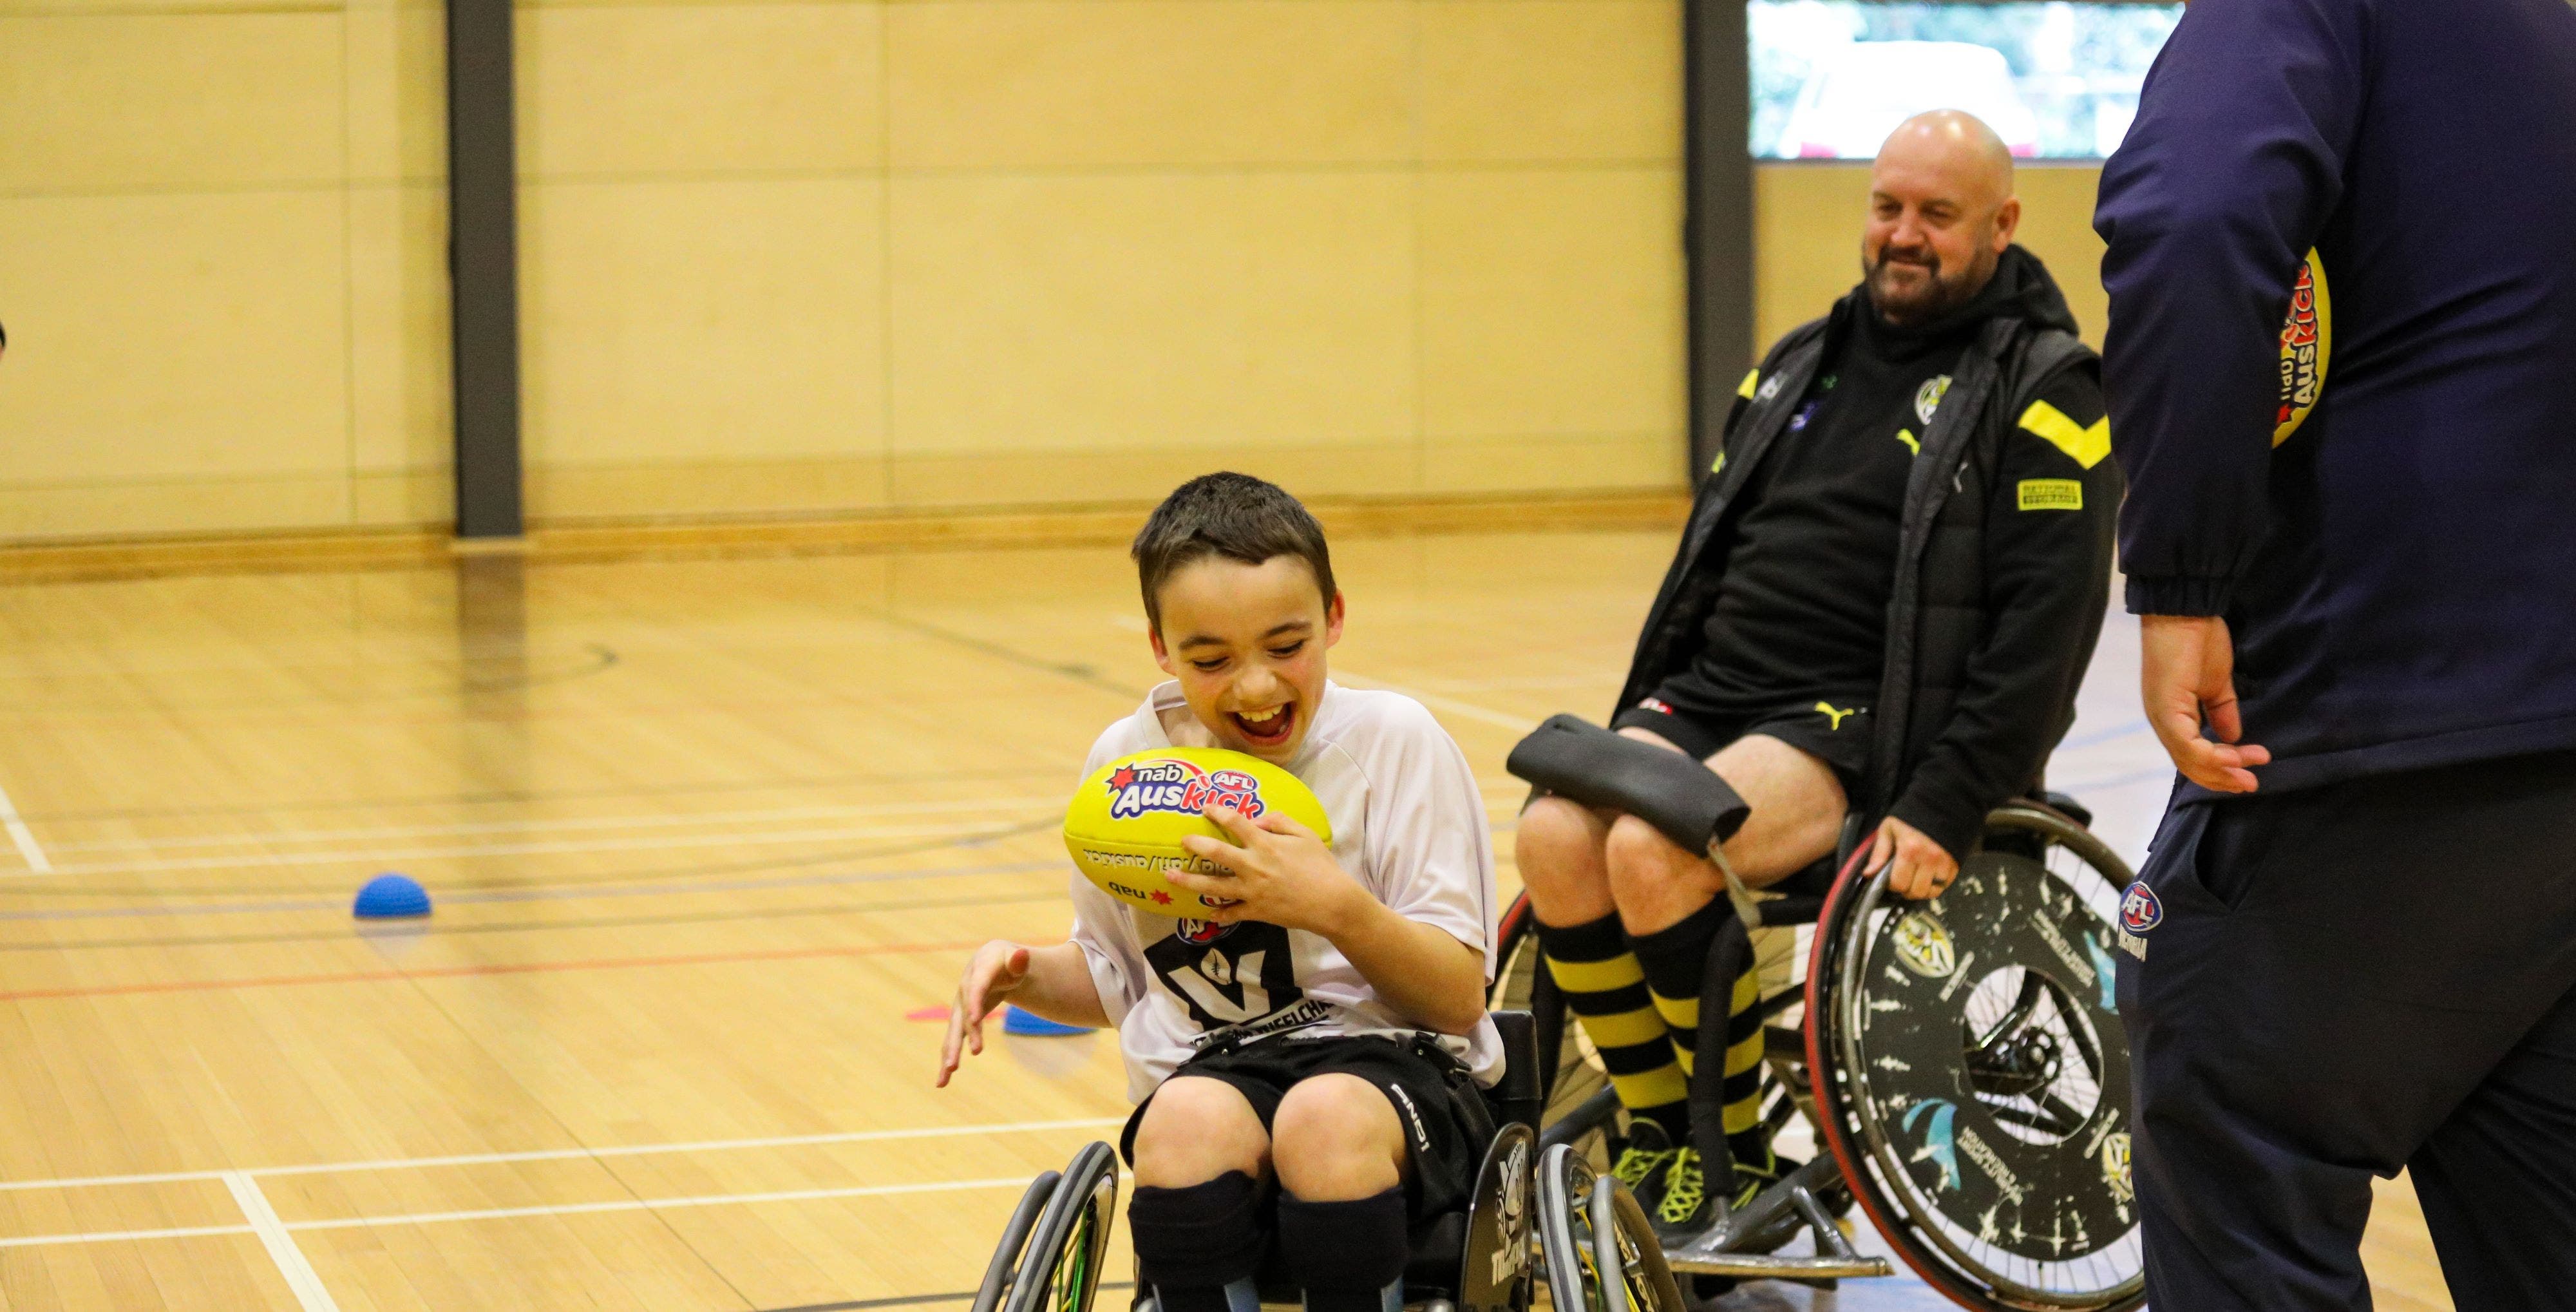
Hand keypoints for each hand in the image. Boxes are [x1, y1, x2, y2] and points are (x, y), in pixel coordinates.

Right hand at [936, 940, 1029, 1086]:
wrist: (995, 964)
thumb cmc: (1008, 962)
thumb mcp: (1016, 958)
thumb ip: (1019, 960)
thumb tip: (1023, 956)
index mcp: (978, 971)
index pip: (976, 988)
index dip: (974, 1003)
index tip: (974, 1020)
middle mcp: (965, 990)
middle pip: (962, 1013)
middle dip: (966, 1032)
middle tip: (975, 1051)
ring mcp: (961, 1006)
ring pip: (955, 1031)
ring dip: (952, 1051)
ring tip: (949, 1073)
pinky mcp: (962, 1022)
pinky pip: (954, 1041)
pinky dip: (948, 1060)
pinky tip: (942, 1082)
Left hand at [1170, 806, 1362, 933]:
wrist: (1331, 903)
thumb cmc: (1321, 866)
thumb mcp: (1305, 834)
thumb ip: (1279, 822)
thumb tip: (1256, 821)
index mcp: (1265, 844)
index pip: (1235, 822)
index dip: (1218, 812)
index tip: (1206, 807)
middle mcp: (1253, 866)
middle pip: (1216, 853)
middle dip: (1195, 844)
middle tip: (1182, 840)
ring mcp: (1251, 891)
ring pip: (1214, 886)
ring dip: (1190, 881)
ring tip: (1170, 877)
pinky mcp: (1255, 911)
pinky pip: (1232, 912)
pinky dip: (1218, 913)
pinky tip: (1206, 912)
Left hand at [1868, 815, 1958, 899]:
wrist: (1941, 805)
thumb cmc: (1910, 817)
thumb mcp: (1889, 829)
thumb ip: (1879, 853)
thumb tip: (1868, 874)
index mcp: (1910, 850)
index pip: (1899, 884)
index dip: (1892, 885)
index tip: (1890, 878)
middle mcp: (1929, 859)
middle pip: (1916, 892)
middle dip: (1906, 890)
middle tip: (1903, 880)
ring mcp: (1945, 863)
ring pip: (1932, 892)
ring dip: (1922, 890)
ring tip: (1916, 879)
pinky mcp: (1956, 865)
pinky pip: (1944, 886)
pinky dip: (1935, 886)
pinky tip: (1928, 876)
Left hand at [2140, 614, 2269, 792]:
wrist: (2185, 611)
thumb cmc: (2198, 640)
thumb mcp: (2216, 684)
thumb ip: (2222, 711)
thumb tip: (2233, 738)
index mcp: (2173, 716)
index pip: (2193, 756)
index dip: (2221, 769)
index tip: (2252, 771)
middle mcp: (2163, 721)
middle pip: (2190, 765)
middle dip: (2223, 778)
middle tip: (2252, 784)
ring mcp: (2162, 716)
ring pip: (2189, 760)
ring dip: (2222, 770)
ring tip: (2250, 772)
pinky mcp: (2167, 709)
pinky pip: (2188, 745)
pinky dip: (2212, 756)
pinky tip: (2236, 756)